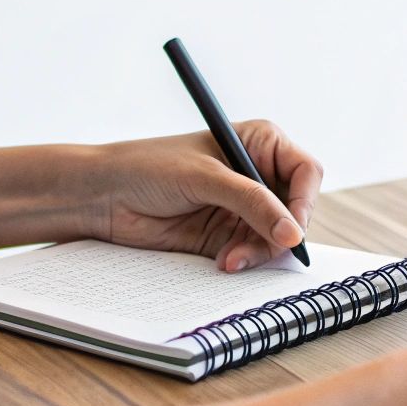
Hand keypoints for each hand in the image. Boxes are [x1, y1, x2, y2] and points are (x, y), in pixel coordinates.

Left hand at [91, 121, 323, 270]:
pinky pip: (253, 253)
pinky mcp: (226, 235)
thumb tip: (292, 233)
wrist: (101, 196)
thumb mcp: (206, 178)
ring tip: (231, 258)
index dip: (305, 201)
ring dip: (260, 251)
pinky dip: (244, 261)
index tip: (294, 227)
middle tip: (268, 248)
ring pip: (277, 237)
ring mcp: (243, 208)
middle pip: (296, 210)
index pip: (305, 172)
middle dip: (282, 233)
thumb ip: (252, 202)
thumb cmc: (147, 167)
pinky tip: (224, 261)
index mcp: (259, 144)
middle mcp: (256, 175)